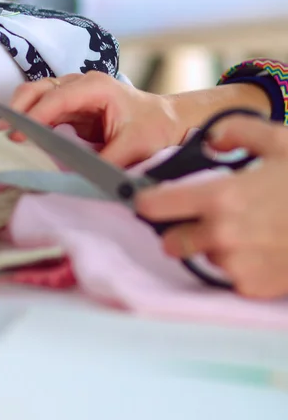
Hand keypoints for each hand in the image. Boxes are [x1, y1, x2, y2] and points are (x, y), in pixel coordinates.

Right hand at [0, 72, 183, 167]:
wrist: (167, 120)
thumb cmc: (155, 127)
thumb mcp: (136, 147)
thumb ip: (107, 163)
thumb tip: (79, 179)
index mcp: (96, 87)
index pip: (56, 97)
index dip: (33, 116)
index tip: (16, 137)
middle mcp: (80, 84)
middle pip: (37, 89)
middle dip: (16, 110)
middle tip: (2, 137)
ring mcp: (73, 93)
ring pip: (34, 96)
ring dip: (17, 115)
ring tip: (5, 140)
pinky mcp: (69, 107)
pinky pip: (41, 110)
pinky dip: (27, 123)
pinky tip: (20, 141)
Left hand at [136, 115, 287, 299]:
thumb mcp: (280, 141)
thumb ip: (236, 132)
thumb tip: (211, 139)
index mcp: (220, 197)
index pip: (154, 205)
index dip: (146, 201)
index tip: (146, 199)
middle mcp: (222, 235)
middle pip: (170, 241)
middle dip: (176, 230)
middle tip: (195, 218)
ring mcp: (237, 266)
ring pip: (200, 258)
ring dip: (208, 248)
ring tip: (239, 231)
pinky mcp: (253, 288)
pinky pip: (227, 277)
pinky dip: (234, 266)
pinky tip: (257, 248)